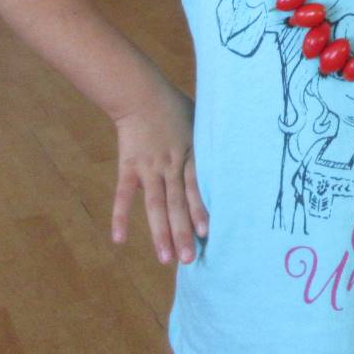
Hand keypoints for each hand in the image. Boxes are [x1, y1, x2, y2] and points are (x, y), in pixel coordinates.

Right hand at [111, 85, 208, 263]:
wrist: (141, 94)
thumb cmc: (175, 106)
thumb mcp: (201, 121)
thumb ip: (211, 144)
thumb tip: (234, 156)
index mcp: (190, 154)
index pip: (197, 187)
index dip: (201, 209)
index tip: (208, 233)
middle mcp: (170, 165)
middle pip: (177, 203)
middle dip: (183, 232)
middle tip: (189, 259)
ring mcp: (149, 168)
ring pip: (154, 204)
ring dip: (159, 232)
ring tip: (165, 258)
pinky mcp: (129, 167)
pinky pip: (124, 194)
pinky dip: (120, 216)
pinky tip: (119, 239)